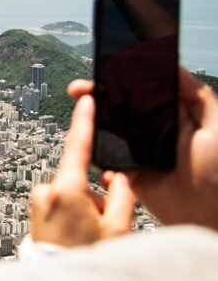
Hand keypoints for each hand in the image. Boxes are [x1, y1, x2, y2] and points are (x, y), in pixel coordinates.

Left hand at [30, 92, 135, 246]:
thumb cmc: (88, 256)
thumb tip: (114, 179)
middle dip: (93, 197)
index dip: (84, 121)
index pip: (78, 146)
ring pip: (70, 195)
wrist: (57, 278)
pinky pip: (59, 206)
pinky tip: (72, 237)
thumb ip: (121, 194)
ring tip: (83, 237)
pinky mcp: (33, 213)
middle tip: (97, 227)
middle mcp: (45, 191)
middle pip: (79, 181)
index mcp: (65, 189)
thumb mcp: (118, 227)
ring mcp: (36, 202)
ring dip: (81, 209)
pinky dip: (69, 215)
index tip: (84, 99)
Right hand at [70, 68, 217, 229]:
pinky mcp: (128, 171)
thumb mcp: (215, 126)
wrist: (207, 215)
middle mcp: (152, 130)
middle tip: (77, 89)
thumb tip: (174, 65)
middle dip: (95, 95)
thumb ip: (198, 96)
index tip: (101, 69)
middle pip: (118, 106)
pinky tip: (85, 142)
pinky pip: (105, 158)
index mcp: (171, 115)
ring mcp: (138, 150)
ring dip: (88, 121)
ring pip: (107, 130)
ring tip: (77, 113)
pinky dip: (92, 151)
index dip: (120, 79)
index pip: (140, 91)